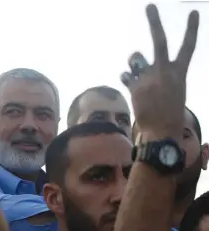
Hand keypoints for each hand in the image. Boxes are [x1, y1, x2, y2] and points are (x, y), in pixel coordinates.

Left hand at [121, 4, 198, 138]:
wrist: (161, 129)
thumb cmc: (169, 110)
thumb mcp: (173, 89)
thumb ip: (159, 73)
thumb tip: (137, 65)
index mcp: (179, 72)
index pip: (188, 46)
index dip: (191, 29)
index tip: (193, 12)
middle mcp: (164, 70)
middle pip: (159, 41)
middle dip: (154, 22)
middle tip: (149, 6)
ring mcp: (149, 77)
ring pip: (135, 58)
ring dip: (134, 62)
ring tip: (137, 72)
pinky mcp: (135, 86)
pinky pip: (126, 75)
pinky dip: (128, 79)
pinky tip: (133, 87)